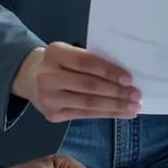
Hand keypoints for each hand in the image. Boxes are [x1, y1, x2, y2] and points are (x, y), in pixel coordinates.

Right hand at [13, 42, 141, 121]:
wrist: (30, 77)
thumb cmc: (59, 63)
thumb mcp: (68, 53)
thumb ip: (90, 60)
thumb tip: (125, 76)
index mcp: (54, 53)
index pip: (86, 62)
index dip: (109, 71)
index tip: (129, 78)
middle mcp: (48, 76)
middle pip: (89, 85)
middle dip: (117, 92)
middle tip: (137, 95)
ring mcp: (48, 97)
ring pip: (88, 103)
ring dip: (115, 106)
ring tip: (133, 107)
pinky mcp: (52, 115)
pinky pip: (84, 114)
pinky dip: (105, 114)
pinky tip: (120, 113)